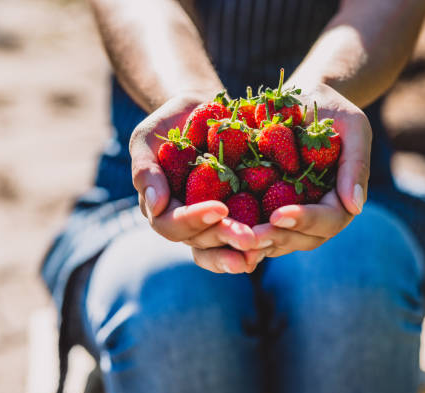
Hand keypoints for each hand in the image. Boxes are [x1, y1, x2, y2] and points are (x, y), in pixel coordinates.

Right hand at [130, 92, 258, 273]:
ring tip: (264, 247)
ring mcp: (215, 221)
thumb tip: (155, 207)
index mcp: (164, 209)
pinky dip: (262, 239)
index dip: (193, 221)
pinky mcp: (241, 213)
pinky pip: (249, 233)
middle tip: (249, 238)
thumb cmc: (169, 125)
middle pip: (202, 241)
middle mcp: (190, 222)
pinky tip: (278, 239)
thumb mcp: (147, 139)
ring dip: (244, 249)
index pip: (172, 225)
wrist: (202, 110)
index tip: (219, 208)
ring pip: (225, 245)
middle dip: (225, 238)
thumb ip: (145, 170)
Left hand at [243, 83, 371, 263]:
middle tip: (249, 237)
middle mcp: (315, 215)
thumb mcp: (352, 127)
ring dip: (254, 242)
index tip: (279, 215)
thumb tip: (355, 206)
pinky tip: (217, 228)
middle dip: (275, 238)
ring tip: (230, 237)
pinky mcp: (264, 208)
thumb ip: (356, 164)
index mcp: (340, 200)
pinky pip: (253, 226)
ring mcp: (289, 214)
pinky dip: (238, 230)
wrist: (300, 101)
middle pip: (300, 238)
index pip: (328, 220)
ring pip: (276, 240)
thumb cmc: (331, 110)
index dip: (304, 221)